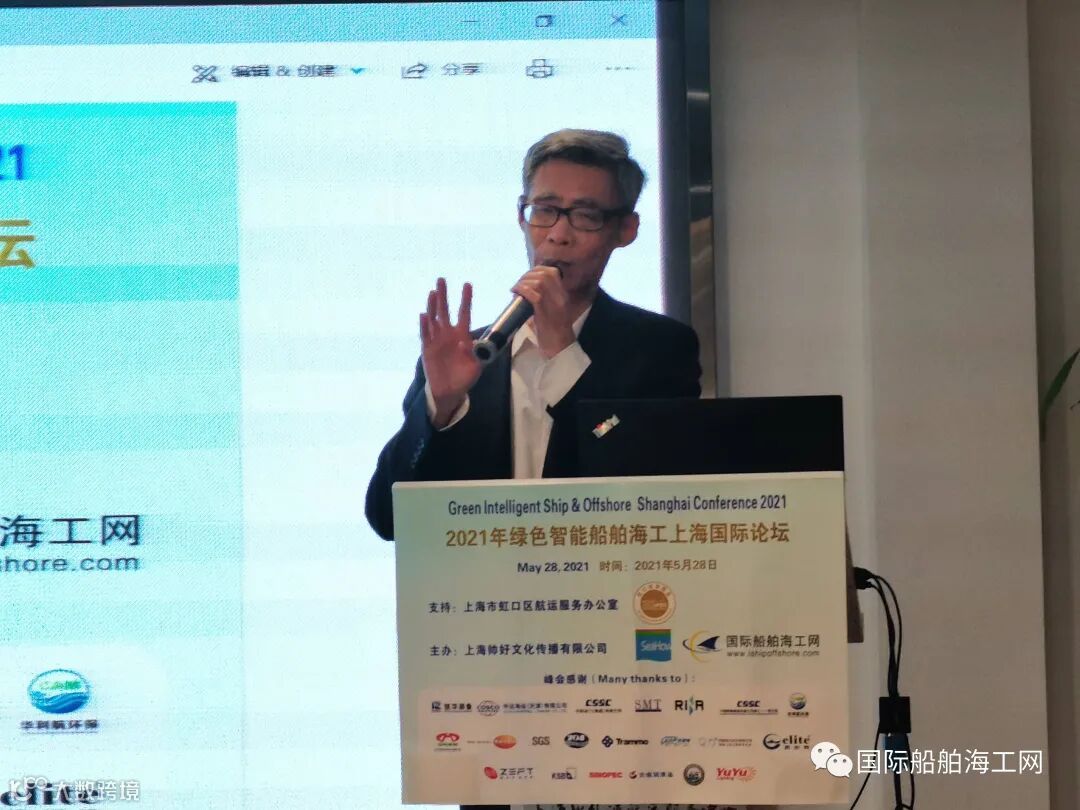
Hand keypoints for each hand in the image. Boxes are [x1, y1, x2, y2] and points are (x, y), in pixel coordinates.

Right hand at [420, 278, 479, 426]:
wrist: (450, 391)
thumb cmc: (465, 377)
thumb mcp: (476, 366)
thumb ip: (474, 354)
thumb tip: (465, 343)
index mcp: (463, 335)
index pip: (464, 313)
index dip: (465, 299)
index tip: (467, 284)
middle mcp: (449, 334)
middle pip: (445, 310)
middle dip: (444, 295)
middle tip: (442, 279)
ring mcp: (437, 340)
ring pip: (433, 319)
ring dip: (433, 306)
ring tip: (433, 292)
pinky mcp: (428, 348)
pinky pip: (425, 335)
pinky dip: (424, 325)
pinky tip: (424, 314)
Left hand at [512, 265, 576, 357]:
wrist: (559, 349)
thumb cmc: (552, 334)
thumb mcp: (550, 312)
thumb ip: (541, 301)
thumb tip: (523, 293)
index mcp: (563, 295)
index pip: (552, 272)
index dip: (536, 270)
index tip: (526, 277)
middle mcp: (560, 297)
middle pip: (544, 274)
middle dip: (527, 275)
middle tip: (518, 284)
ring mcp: (554, 304)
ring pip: (539, 282)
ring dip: (523, 282)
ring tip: (515, 289)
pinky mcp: (545, 313)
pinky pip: (534, 294)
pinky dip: (522, 290)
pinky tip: (515, 293)